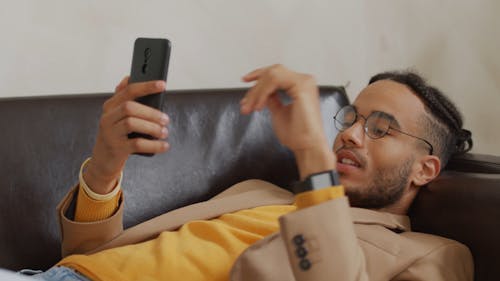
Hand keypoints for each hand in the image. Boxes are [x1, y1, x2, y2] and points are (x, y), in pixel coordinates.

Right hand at [83, 76, 169, 193]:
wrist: (103, 160)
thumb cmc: (117, 135)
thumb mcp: (118, 116)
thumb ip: (124, 99)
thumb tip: (129, 78)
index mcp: (110, 106)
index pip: (128, 91)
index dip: (146, 86)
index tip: (163, 84)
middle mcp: (107, 118)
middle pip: (130, 107)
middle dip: (151, 112)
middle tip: (166, 119)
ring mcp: (110, 133)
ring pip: (132, 123)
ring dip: (152, 127)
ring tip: (164, 132)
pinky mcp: (116, 148)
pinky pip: (137, 144)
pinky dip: (154, 145)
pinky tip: (164, 145)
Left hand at [241, 65, 335, 178]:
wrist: (307, 146)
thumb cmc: (297, 134)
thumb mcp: (279, 112)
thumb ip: (272, 99)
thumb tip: (260, 92)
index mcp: (301, 85)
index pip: (276, 73)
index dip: (259, 75)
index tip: (245, 82)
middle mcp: (305, 81)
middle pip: (272, 72)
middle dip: (255, 87)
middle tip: (244, 103)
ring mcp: (304, 82)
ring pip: (271, 75)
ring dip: (256, 92)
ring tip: (249, 108)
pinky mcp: (301, 86)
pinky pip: (274, 81)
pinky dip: (263, 93)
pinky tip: (258, 107)